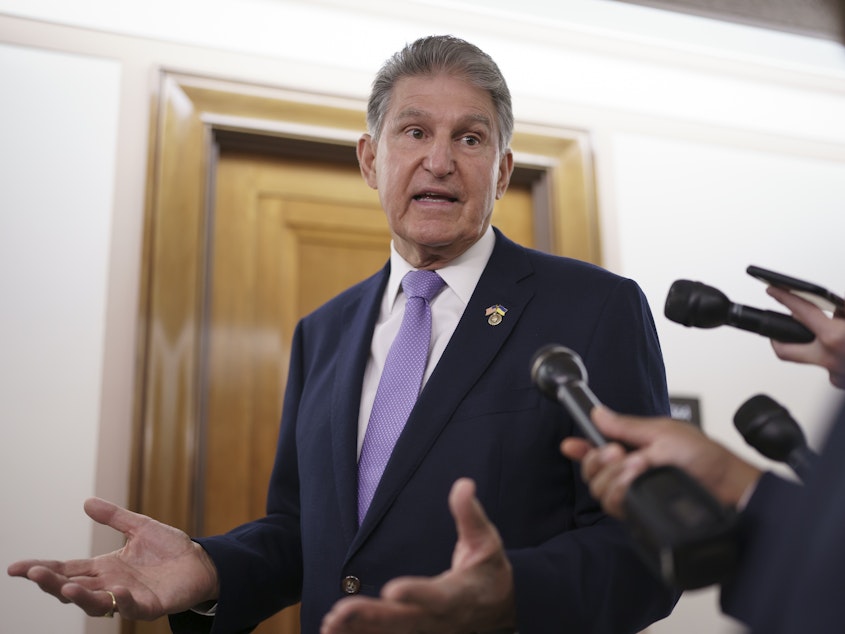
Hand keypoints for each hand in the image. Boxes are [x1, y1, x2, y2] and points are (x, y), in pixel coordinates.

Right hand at [7, 498, 218, 619]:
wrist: (202, 563)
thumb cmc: (170, 549)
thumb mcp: (140, 527)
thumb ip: (114, 517)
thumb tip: (86, 502)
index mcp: (105, 567)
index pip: (67, 568)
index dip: (43, 568)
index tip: (15, 567)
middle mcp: (111, 585)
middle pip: (73, 586)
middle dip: (51, 582)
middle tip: (32, 573)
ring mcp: (128, 598)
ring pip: (96, 602)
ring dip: (79, 596)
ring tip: (64, 586)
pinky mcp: (150, 606)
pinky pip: (132, 608)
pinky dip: (123, 601)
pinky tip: (116, 591)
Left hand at [320, 478, 515, 633]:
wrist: (501, 609)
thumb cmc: (488, 570)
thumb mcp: (486, 541)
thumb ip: (470, 515)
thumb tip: (463, 484)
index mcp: (458, 595)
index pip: (436, 597)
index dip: (416, 594)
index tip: (392, 590)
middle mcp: (438, 619)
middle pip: (403, 622)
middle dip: (371, 618)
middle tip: (340, 612)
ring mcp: (425, 631)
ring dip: (359, 630)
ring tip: (330, 623)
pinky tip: (332, 631)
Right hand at [561, 407, 762, 517]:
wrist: (726, 485)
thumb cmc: (703, 456)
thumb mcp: (661, 432)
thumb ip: (626, 427)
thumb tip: (598, 413)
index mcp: (632, 445)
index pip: (596, 446)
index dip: (580, 447)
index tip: (570, 445)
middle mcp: (629, 469)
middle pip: (591, 469)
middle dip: (599, 460)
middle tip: (617, 452)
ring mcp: (632, 490)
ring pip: (598, 488)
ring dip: (613, 475)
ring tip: (636, 467)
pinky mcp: (638, 509)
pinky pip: (612, 505)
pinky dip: (619, 492)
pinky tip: (634, 482)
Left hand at [766, 285, 844, 388]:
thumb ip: (843, 310)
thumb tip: (831, 306)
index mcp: (835, 338)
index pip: (802, 313)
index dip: (784, 298)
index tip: (772, 290)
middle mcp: (829, 360)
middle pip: (785, 350)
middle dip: (779, 339)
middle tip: (779, 330)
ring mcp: (834, 375)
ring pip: (812, 358)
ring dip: (816, 346)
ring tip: (830, 336)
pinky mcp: (841, 383)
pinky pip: (831, 367)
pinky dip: (835, 357)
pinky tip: (843, 352)